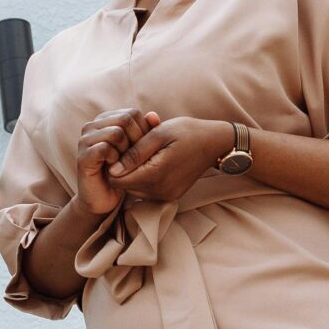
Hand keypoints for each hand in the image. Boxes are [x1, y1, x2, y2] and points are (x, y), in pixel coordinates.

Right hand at [74, 108, 159, 214]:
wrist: (104, 198)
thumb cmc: (122, 171)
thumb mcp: (137, 149)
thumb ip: (146, 131)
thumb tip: (154, 116)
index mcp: (104, 120)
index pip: (131, 113)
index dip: (144, 130)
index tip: (144, 148)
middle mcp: (91, 126)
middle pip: (124, 119)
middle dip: (137, 139)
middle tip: (136, 157)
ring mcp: (84, 140)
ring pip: (116, 133)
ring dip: (126, 151)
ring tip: (124, 163)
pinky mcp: (83, 156)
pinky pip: (105, 148)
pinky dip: (115, 159)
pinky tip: (115, 168)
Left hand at [109, 117, 238, 204]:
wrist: (215, 142)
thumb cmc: (187, 132)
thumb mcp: (158, 135)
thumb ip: (134, 154)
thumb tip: (113, 170)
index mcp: (156, 176)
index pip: (117, 180)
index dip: (113, 164)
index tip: (121, 147)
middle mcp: (160, 192)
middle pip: (125, 186)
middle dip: (124, 168)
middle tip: (134, 147)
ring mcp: (167, 196)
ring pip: (134, 189)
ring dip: (135, 172)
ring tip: (145, 152)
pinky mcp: (171, 195)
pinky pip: (147, 190)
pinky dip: (145, 176)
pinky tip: (153, 160)